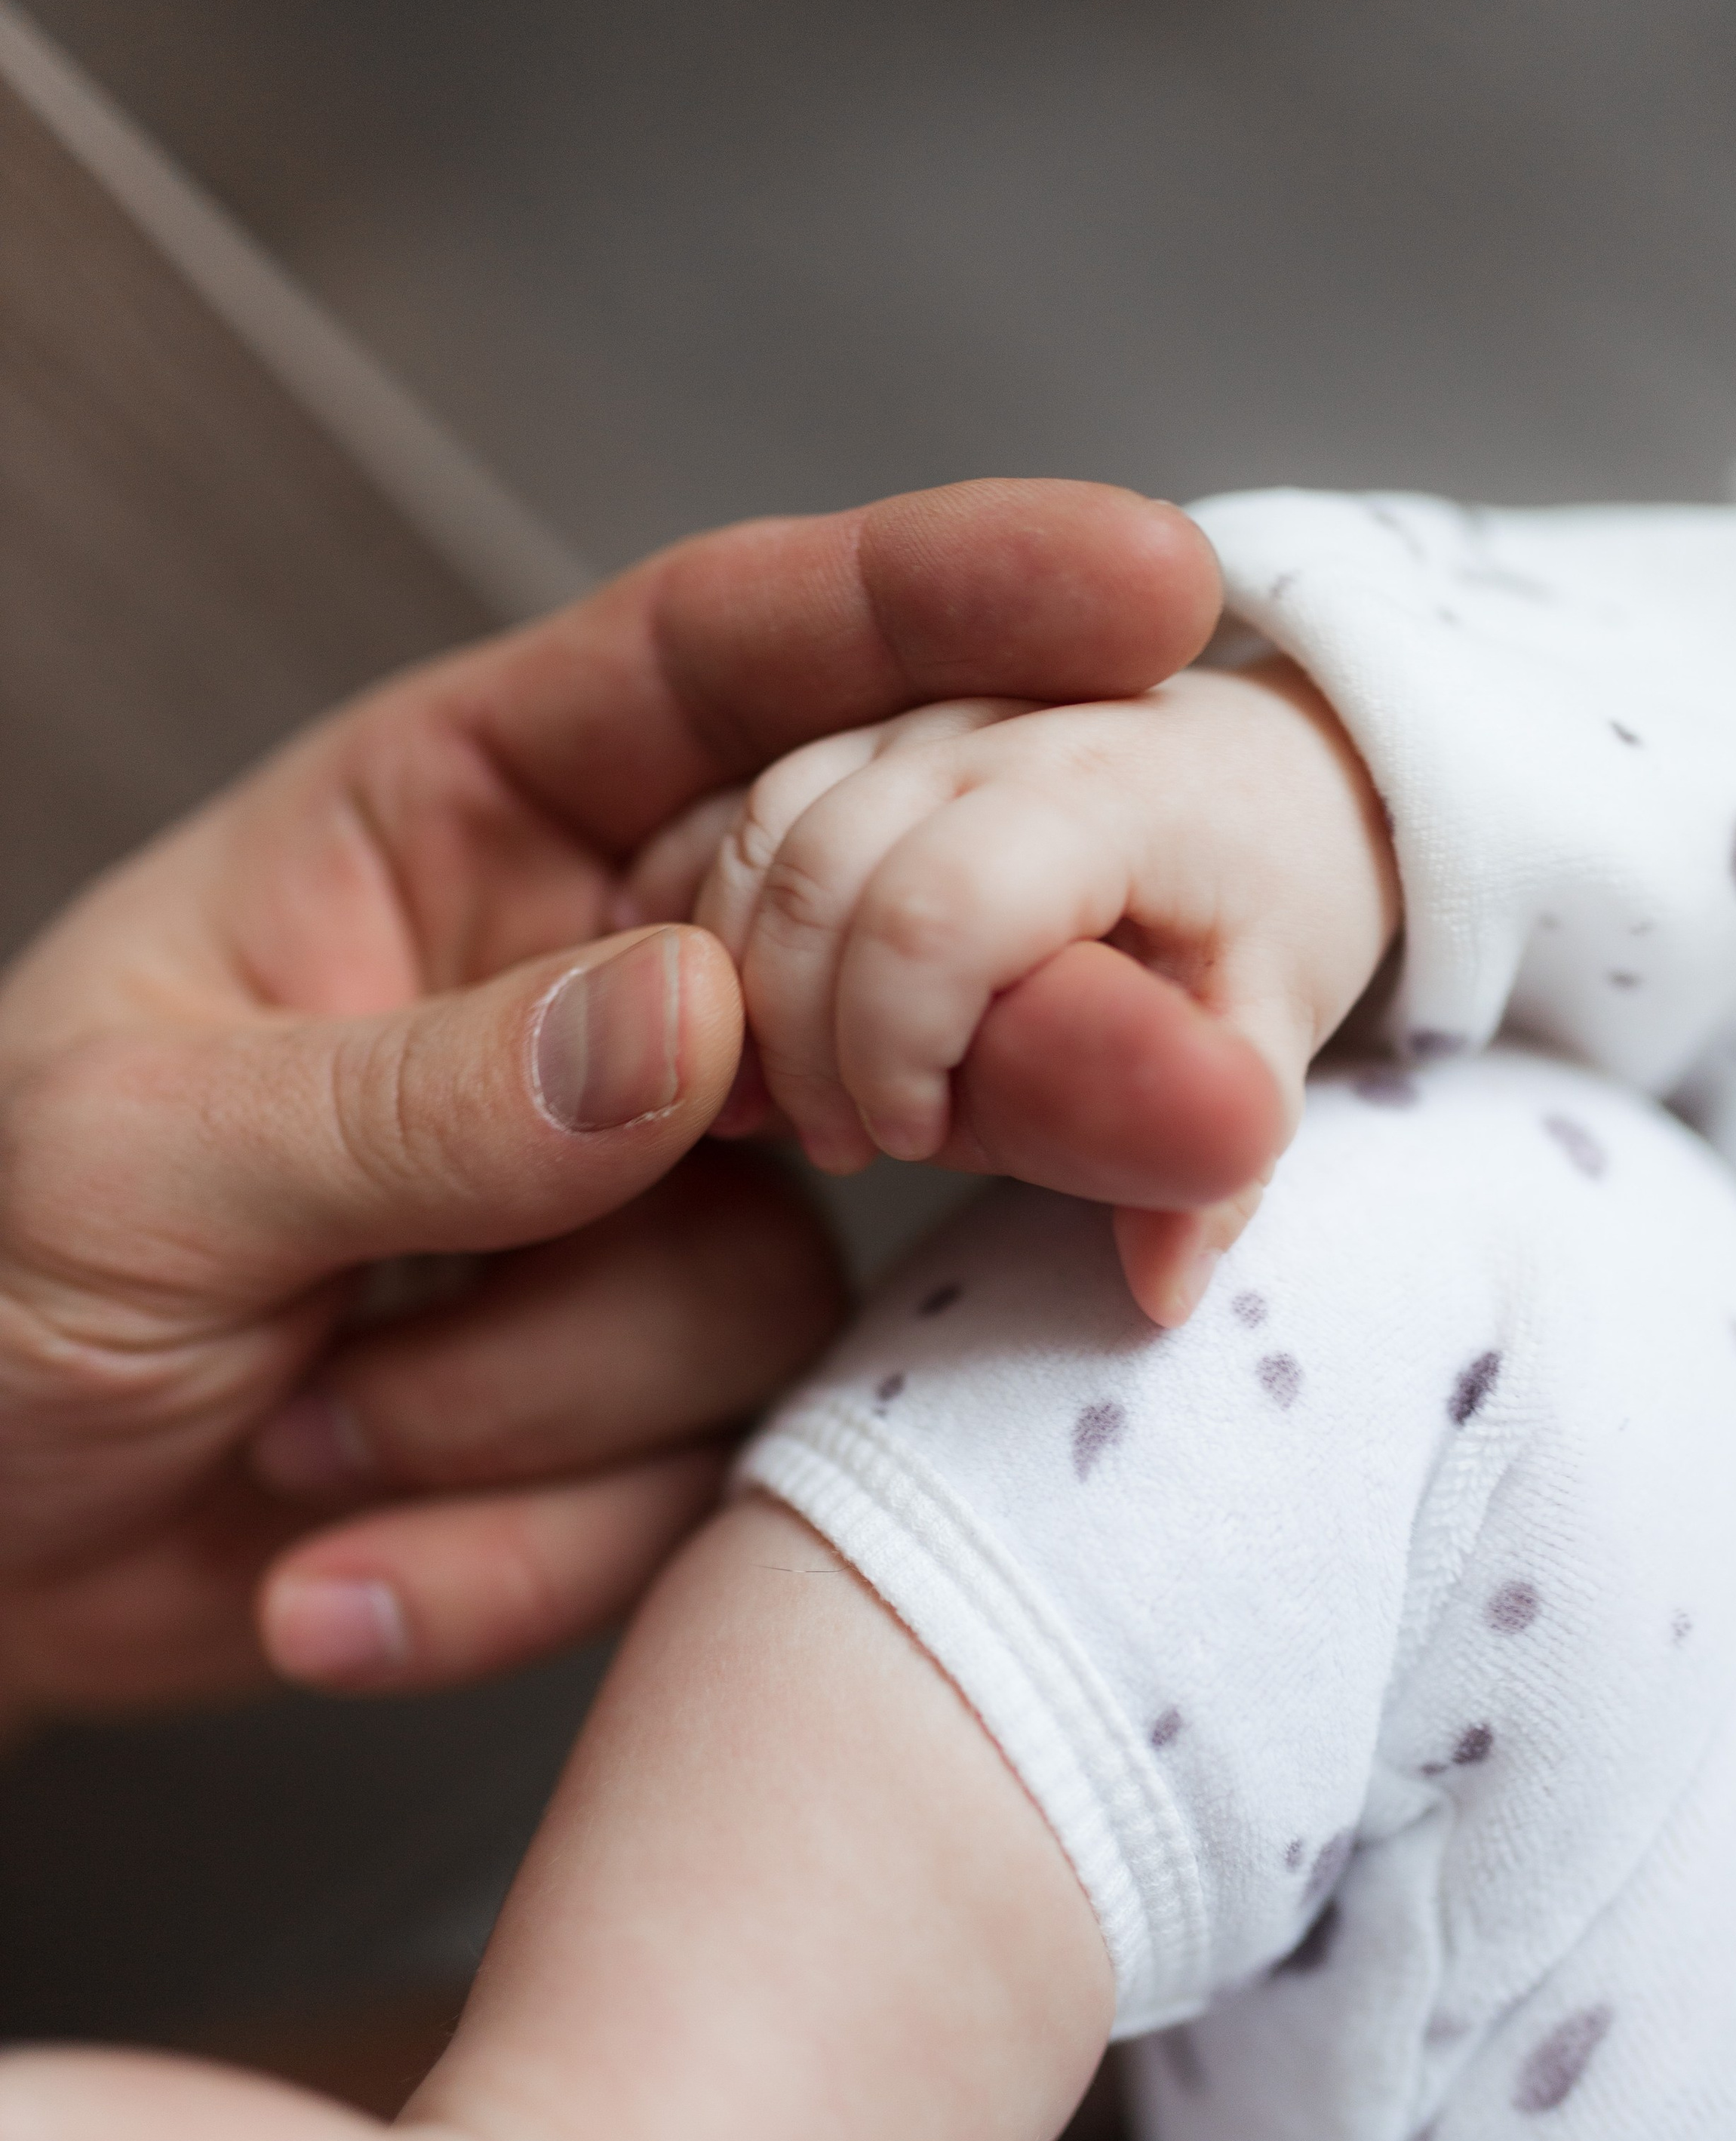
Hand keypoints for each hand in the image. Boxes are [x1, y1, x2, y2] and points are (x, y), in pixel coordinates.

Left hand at [0, 481, 1223, 1716]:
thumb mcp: (132, 1155)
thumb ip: (415, 1094)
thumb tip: (689, 1028)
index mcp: (467, 823)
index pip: (730, 665)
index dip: (944, 603)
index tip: (1150, 584)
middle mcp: (606, 992)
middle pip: (890, 970)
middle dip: (1020, 1041)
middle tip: (1199, 1105)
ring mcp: (657, 1205)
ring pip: (774, 1281)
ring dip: (531, 1399)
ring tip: (300, 1436)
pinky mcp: (668, 1399)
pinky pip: (705, 1475)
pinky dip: (515, 1543)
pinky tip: (330, 1556)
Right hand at [637, 657, 1398, 1322]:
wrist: (1266, 770)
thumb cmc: (1271, 900)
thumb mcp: (1275, 1031)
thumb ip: (1214, 1155)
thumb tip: (1162, 1284)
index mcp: (1107, 794)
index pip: (934, 913)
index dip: (891, 1047)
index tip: (918, 1140)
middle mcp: (995, 726)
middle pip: (814, 873)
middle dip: (802, 1038)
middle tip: (856, 1146)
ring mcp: (913, 713)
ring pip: (757, 834)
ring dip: (743, 988)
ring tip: (799, 1103)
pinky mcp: (857, 729)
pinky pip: (739, 815)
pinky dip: (717, 930)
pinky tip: (742, 1032)